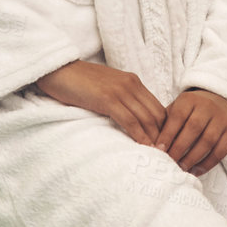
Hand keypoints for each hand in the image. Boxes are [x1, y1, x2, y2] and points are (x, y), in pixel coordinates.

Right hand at [34, 61, 165, 147]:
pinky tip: (144, 148)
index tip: (166, 145)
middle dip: (164, 136)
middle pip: (157, 114)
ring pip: (146, 118)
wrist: (58, 70)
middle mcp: (131, 84)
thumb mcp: (107, 89)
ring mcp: (120, 90)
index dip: (165, 127)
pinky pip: (130, 120)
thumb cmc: (79, 83)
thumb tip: (132, 120)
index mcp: (133, 82)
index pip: (158, 107)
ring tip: (159, 156)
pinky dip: (139, 136)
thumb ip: (121, 99)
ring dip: (154, 139)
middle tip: (167, 155)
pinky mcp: (107, 99)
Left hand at [154, 87, 226, 176]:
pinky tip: (196, 170)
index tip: (158, 151)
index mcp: (190, 100)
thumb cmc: (192, 110)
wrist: (221, 100)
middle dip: (179, 149)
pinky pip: (221, 151)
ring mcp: (222, 119)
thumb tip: (151, 144)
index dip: (167, 135)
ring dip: (192, 158)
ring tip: (181, 168)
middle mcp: (208, 106)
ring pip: (207, 141)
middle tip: (169, 163)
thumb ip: (165, 122)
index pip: (177, 117)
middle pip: (193, 129)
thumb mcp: (178, 108)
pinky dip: (208, 164)